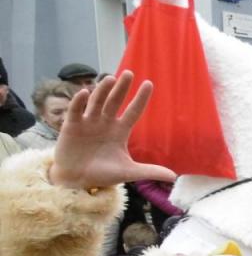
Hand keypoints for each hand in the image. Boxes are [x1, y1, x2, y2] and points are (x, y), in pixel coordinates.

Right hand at [49, 71, 176, 189]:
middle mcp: (105, 123)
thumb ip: (149, 171)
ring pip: (97, 102)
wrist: (77, 182)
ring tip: (110, 79)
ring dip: (103, 91)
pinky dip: (79, 102)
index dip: (140, 98)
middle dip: (121, 88)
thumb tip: (174, 177)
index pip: (133, 111)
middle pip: (115, 101)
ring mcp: (88, 123)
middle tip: (129, 73)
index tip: (149, 83)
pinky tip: (85, 92)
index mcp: (120, 131)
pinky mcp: (71, 126)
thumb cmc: (103, 174)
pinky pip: (76, 111)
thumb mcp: (128, 172)